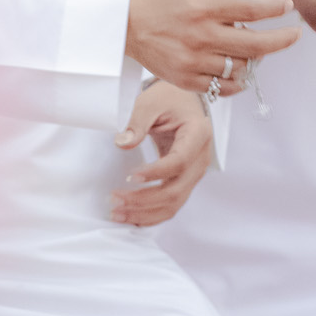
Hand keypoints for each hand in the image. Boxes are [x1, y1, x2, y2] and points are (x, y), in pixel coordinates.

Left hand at [111, 81, 211, 226]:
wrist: (182, 102)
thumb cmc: (168, 99)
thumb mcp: (150, 103)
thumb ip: (137, 122)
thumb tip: (122, 144)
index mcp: (198, 135)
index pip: (179, 162)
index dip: (155, 173)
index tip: (131, 176)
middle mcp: (201, 159)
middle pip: (176, 190)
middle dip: (144, 200)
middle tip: (115, 200)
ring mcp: (195, 173)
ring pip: (174, 203)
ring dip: (145, 212)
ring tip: (116, 213)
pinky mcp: (185, 181)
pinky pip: (171, 204)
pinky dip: (151, 214)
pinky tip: (131, 217)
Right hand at [125, 0, 299, 91]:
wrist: (121, 26)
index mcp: (202, 6)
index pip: (251, 8)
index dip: (275, 8)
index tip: (288, 6)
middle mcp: (200, 36)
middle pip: (255, 44)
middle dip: (282, 40)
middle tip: (294, 34)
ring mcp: (193, 61)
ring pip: (241, 67)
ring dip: (257, 59)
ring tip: (262, 49)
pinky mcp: (185, 79)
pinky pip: (223, 87)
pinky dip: (237, 81)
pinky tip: (242, 70)